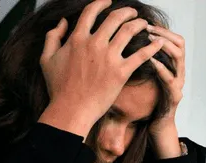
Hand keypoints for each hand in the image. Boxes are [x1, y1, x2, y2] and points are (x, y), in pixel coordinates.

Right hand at [39, 0, 164, 137]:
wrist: (71, 109)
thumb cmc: (58, 88)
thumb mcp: (46, 59)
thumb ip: (53, 36)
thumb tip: (62, 22)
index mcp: (77, 38)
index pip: (91, 12)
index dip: (102, 3)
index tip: (109, 2)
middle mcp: (94, 44)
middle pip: (115, 18)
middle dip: (127, 12)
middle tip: (133, 13)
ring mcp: (109, 58)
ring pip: (129, 31)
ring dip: (140, 24)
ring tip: (145, 24)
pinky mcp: (121, 72)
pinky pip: (141, 55)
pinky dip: (152, 47)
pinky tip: (159, 42)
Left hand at [146, 24, 184, 135]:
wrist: (157, 125)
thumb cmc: (149, 100)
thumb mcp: (147, 76)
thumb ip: (145, 61)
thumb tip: (130, 42)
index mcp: (173, 66)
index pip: (176, 40)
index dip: (164, 30)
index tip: (148, 24)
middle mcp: (179, 73)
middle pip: (180, 44)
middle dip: (164, 34)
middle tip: (147, 28)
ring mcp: (179, 84)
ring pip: (178, 58)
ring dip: (164, 46)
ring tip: (150, 40)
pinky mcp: (174, 97)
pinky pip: (170, 79)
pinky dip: (161, 68)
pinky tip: (150, 61)